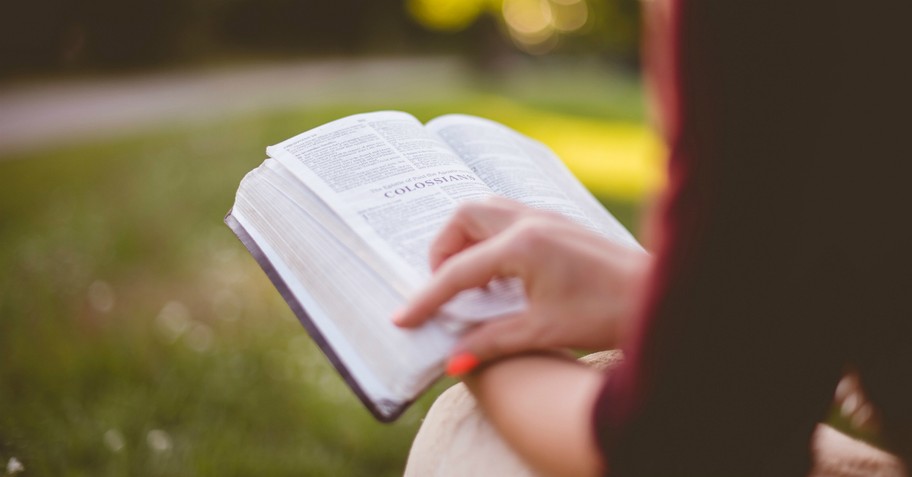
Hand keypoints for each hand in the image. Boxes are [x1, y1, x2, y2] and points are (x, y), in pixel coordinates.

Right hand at [394, 197, 649, 369]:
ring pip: (486, 210)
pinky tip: (501, 273)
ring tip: (469, 279)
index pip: (458, 270)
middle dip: (443, 249)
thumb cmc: (607, 313)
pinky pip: (508, 217)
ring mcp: (546, 217)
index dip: (426, 297)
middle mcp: (530, 221)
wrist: (658, 296)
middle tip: (443, 287)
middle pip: (464, 216)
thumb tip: (452, 361)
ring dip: (467, 239)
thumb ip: (491, 342)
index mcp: (522, 245)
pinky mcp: (559, 223)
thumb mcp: (543, 331)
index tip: (403, 318)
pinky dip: (490, 238)